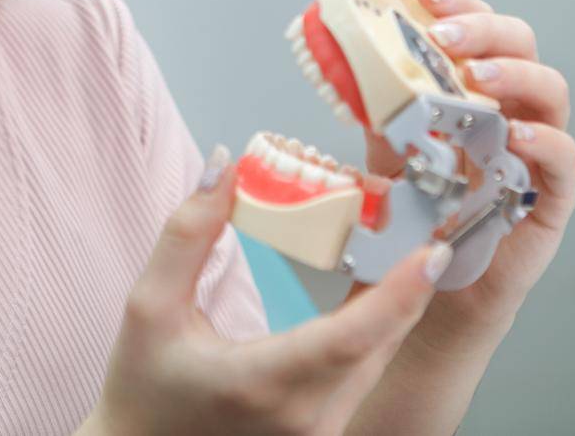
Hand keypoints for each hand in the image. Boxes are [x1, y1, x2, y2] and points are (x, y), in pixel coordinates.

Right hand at [82, 147, 455, 435]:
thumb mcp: (149, 305)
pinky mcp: (324, 432)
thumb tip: (223, 166)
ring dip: (397, 302)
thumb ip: (187, 233)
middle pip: (378, 343)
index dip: (397, 295)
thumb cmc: (143, 388)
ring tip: (405, 240)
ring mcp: (319, 433)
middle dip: (408, 280)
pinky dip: (378, 328)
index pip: (348, 339)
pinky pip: (365, 374)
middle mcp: (304, 419)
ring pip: (377, 359)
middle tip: (422, 218)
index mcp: (262, 385)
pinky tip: (380, 287)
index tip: (432, 253)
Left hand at [357, 0, 574, 335]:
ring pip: (552, 92)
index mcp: (477, 92)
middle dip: (486, 31)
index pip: (482, 31)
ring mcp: (537, 151)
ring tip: (480, 77)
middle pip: (522, 47)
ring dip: (516, 75)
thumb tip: (348, 71)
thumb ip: (384, 116)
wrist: (435, 294)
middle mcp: (513, 111)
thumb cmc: (420, 220)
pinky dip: (544, 139)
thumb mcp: (391, 158)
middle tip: (447, 36)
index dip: (463, 5)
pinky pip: (565, 158)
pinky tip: (515, 134)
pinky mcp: (551, 198)